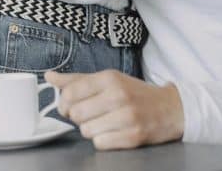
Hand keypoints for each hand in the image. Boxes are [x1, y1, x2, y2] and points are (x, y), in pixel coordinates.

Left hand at [45, 70, 183, 149]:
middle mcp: (118, 95)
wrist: (171, 109)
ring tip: (104, 123)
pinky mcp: (133, 136)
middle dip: (79, 118)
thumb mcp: (108, 79)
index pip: (70, 92)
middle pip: (76, 114)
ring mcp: (127, 116)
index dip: (65, 103)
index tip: (71, 106)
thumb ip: (77, 79)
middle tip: (90, 115)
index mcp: (109, 78)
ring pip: (86, 131)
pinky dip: (103, 140)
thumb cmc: (135, 93)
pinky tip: (113, 132)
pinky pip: (100, 144)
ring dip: (91, 130)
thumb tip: (50, 77)